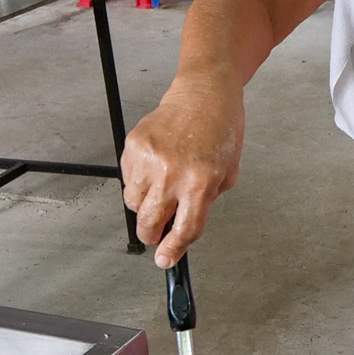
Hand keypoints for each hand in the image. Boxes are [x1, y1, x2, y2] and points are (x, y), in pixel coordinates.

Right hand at [121, 77, 244, 266]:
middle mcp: (172, 174)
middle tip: (157, 232)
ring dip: (144, 207)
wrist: (203, 94)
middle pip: (149, 223)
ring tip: (160, 189)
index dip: (172, 251)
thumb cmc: (220, 130)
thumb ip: (203, 203)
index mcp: (200, 183)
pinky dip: (138, 181)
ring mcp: (149, 159)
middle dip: (151, 235)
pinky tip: (155, 167)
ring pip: (133, 204)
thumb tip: (180, 227)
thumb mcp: (226, 174)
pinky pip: (127, 179)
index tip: (165, 260)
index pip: (183, 230)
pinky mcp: (133, 146)